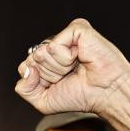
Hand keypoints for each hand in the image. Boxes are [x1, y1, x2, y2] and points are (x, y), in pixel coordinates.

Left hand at [14, 19, 129, 116]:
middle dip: (49, 74)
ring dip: (58, 68)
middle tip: (70, 75)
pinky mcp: (76, 29)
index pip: (25, 67)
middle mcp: (55, 47)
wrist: (105, 93)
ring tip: (76, 67)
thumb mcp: (43, 101)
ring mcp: (65, 37)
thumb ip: (24, 88)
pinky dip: (65, 58)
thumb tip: (26, 68)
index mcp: (48, 61)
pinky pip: (54, 45)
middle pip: (32, 60)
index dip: (39, 80)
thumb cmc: (80, 96)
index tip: (60, 84)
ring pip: (41, 53)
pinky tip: (80, 58)